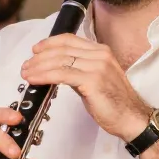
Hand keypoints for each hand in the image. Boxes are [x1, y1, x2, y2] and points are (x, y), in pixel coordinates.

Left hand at [21, 35, 148, 139]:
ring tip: (26, 73)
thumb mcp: (96, 80)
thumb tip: (58, 70)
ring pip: (59, 60)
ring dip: (38, 66)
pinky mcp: (92, 81)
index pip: (70, 40)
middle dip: (40, 56)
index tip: (36, 50)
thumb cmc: (115, 104)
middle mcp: (100, 55)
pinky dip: (44, 76)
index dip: (50, 43)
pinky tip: (35, 79)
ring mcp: (97, 67)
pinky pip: (62, 74)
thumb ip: (79, 71)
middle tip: (26, 65)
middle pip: (62, 49)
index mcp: (101, 52)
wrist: (132, 119)